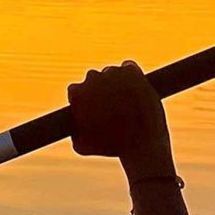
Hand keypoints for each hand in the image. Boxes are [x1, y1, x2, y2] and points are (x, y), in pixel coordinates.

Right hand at [67, 61, 174, 179]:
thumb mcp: (82, 147)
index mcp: (78, 93)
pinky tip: (133, 87)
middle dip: (99, 90)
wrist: (141, 142)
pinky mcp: (133, 72)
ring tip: (125, 100)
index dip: (82, 99)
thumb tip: (73, 130)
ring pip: (112, 73)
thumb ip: (74, 134)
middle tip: (110, 105)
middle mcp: (93, 78)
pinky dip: (130, 74)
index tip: (91, 108)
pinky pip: (128, 67)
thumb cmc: (110, 147)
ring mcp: (113, 73)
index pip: (75, 90)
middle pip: (92, 79)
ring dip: (116, 82)